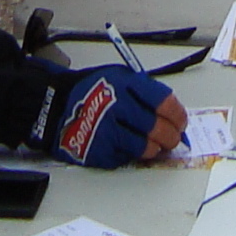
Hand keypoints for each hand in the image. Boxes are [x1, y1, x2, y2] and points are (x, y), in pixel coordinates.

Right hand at [38, 66, 188, 166]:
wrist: (54, 106)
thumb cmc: (91, 91)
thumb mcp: (119, 77)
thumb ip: (145, 92)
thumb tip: (174, 115)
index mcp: (125, 84)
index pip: (164, 102)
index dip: (178, 115)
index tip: (181, 122)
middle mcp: (117, 107)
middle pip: (157, 128)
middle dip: (171, 137)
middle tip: (173, 139)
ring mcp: (107, 131)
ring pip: (145, 147)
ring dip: (154, 148)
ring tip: (153, 145)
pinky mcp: (98, 151)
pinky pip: (126, 158)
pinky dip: (131, 154)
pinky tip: (125, 145)